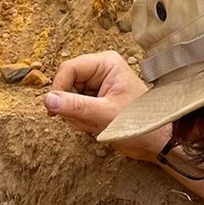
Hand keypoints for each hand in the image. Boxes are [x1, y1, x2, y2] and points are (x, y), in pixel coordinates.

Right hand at [44, 51, 168, 161]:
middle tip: (86, 121)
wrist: (155, 141)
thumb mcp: (106, 114)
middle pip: (65, 84)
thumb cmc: (140, 122)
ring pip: (67, 98)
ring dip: (76, 116)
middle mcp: (99, 71)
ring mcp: (95, 86)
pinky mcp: (93, 100)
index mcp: (106, 63)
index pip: (68, 68)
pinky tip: (94, 126)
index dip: (58, 88)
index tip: (54, 108)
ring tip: (95, 124)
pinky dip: (79, 121)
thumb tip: (48, 100)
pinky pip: (73, 108)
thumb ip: (76, 106)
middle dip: (71, 106)